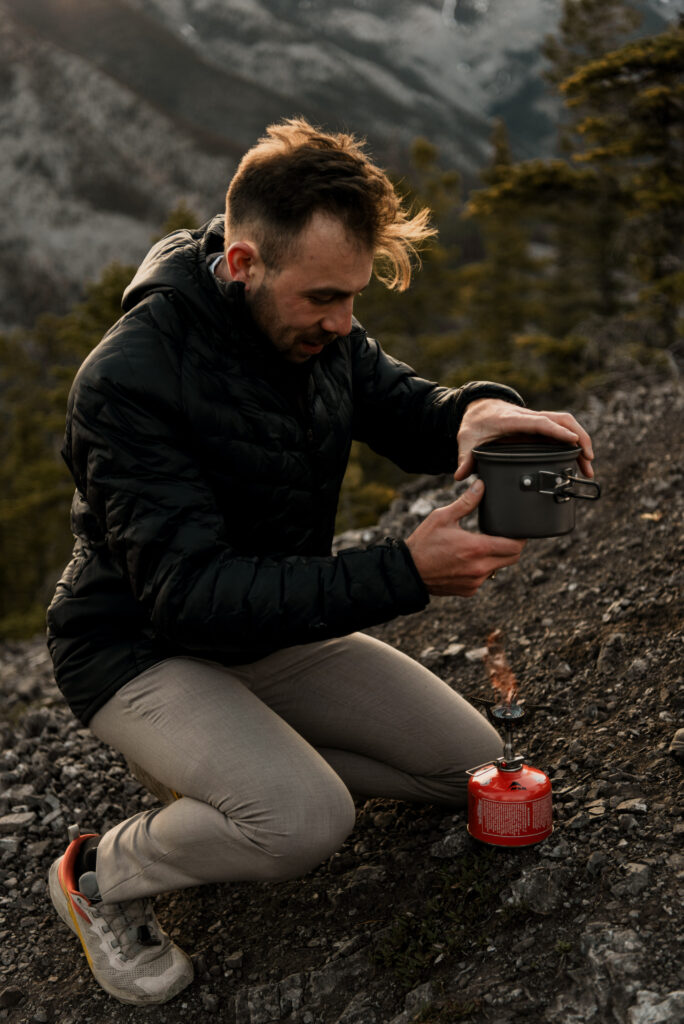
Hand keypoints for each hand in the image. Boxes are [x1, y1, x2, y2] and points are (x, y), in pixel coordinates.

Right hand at [405, 480, 524, 595]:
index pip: (514, 546)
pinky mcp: (469, 590)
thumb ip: (466, 502)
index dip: (520, 536)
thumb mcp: (443, 517)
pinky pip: (484, 578)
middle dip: (512, 546)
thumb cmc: (424, 542)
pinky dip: (482, 569)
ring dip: (496, 557)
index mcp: (476, 548)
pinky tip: (469, 560)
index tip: (518, 529)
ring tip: (483, 546)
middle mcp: (480, 568)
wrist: (409, 572)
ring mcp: (475, 582)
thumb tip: (481, 485)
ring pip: (498, 568)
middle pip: (513, 558)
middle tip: (504, 535)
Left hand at [454, 399, 594, 479]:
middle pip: (561, 420)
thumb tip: (460, 475)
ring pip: (566, 423)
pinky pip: (562, 429)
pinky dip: (574, 441)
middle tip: (589, 461)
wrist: (477, 408)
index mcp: (512, 420)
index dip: (556, 431)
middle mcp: (528, 416)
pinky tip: (579, 459)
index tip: (572, 441)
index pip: (539, 423)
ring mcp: (536, 420)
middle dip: (579, 437)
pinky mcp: (540, 425)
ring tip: (588, 465)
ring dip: (581, 440)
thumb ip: (465, 458)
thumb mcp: (466, 440)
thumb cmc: (473, 425)